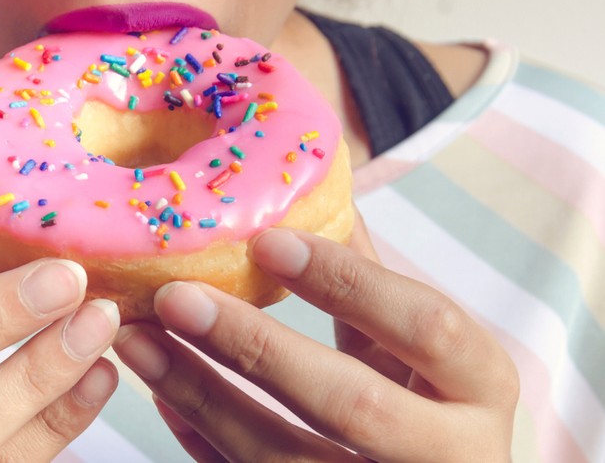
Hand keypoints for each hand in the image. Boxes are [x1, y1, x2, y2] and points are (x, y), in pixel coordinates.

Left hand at [112, 215, 518, 461]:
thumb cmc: (431, 404)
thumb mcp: (418, 344)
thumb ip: (370, 275)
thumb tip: (312, 184)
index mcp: (480, 388)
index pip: (425, 325)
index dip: (348, 281)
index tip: (267, 240)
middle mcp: (448, 454)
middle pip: (350, 403)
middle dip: (255, 347)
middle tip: (176, 297)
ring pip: (282, 458)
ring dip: (200, 394)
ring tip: (139, 341)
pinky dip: (199, 437)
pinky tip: (160, 393)